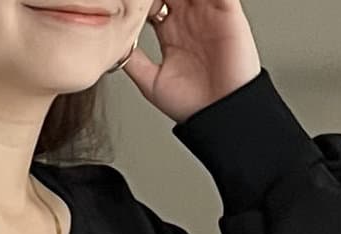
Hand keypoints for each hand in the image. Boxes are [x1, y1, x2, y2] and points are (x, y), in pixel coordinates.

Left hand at [117, 0, 261, 124]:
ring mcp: (207, 12)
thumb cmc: (192, 105)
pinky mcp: (227, 10)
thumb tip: (113, 47)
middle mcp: (188, 18)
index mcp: (170, 31)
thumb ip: (133, 61)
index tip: (124, 1)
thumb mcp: (152, 82)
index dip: (139, 0)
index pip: (151, 1)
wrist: (220, 115)